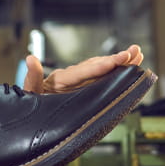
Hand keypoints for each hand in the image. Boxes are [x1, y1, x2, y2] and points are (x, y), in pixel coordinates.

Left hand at [22, 44, 143, 93]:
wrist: (28, 114)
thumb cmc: (28, 104)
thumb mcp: (27, 93)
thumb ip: (31, 78)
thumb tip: (30, 59)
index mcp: (60, 80)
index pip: (84, 72)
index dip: (102, 66)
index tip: (119, 59)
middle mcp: (71, 78)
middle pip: (96, 67)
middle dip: (116, 60)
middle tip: (136, 51)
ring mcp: (77, 83)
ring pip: (101, 70)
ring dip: (119, 63)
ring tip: (137, 55)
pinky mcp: (82, 89)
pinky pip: (100, 79)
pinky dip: (114, 72)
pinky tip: (128, 68)